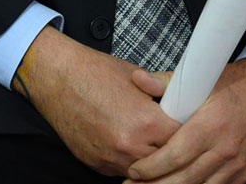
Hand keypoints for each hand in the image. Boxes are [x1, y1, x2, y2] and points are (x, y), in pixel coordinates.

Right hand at [13, 26, 180, 175]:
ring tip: (151, 145)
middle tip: (170, 138)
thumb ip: (160, 96)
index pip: (181, 139)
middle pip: (165, 160)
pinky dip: (129, 162)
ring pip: (144, 172)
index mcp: (145, 122)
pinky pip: (121, 171)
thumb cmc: (94, 72)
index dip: (186, 133)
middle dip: (170, 150)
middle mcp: (129, 145)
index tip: (188, 129)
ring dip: (150, 159)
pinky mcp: (97, 164)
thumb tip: (180, 102)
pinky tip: (130, 147)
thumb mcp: (136, 77)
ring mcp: (111, 158)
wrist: (57, 78)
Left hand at [124, 58, 245, 183]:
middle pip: (184, 179)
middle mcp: (224, 149)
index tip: (134, 171)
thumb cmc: (236, 85)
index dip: (152, 167)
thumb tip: (138, 79)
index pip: (176, 155)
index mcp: (211, 125)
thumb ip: (167, 82)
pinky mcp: (244, 174)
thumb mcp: (203, 78)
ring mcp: (236, 165)